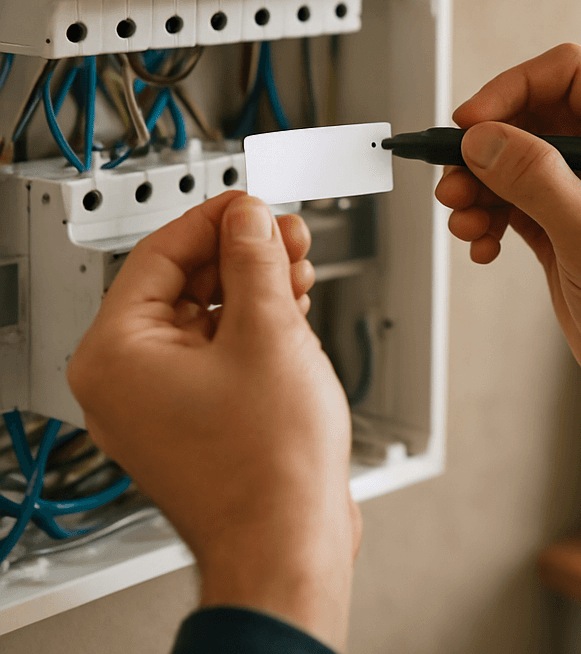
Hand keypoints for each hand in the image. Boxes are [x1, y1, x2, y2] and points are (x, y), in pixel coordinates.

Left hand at [68, 192, 360, 651]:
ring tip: (300, 269)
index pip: (159, 252)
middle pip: (185, 281)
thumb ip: (255, 258)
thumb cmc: (267, 466)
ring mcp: (161, 401)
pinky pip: (218, 349)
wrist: (290, 542)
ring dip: (256, 285)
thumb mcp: (268, 330)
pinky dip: (256, 324)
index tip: (254, 202)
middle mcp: (127, 378)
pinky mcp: (196, 416)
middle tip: (287, 235)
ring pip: (207, 313)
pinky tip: (293, 308)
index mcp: (117, 353)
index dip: (216, 217)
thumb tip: (249, 217)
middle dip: (244, 252)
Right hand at [436, 43, 580, 396]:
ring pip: (510, 156)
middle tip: (454, 177)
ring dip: (476, 184)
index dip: (514, 89)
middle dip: (485, 146)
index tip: (473, 122)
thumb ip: (539, 182)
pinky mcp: (558, 219)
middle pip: (530, 114)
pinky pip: (506, 196)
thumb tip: (484, 140)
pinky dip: (485, 215)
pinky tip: (482, 244)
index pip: (569, 74)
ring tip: (463, 218)